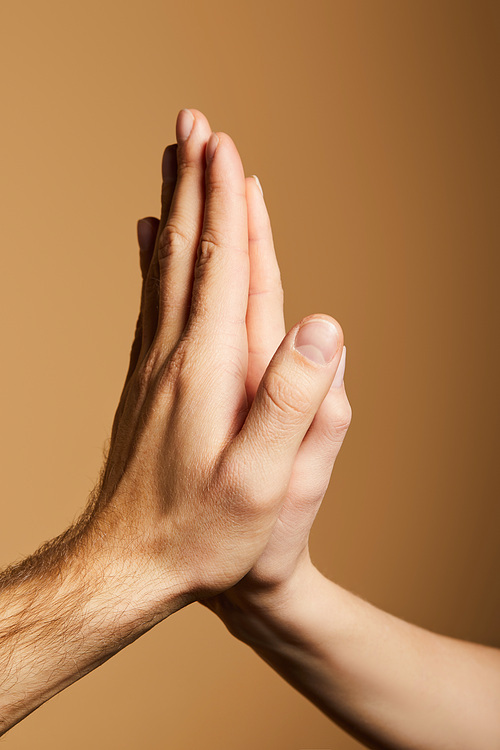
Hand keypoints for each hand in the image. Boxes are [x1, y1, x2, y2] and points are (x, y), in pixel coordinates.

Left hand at [134, 109, 351, 634]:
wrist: (127, 563)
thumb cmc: (202, 532)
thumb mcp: (262, 482)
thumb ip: (294, 403)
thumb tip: (323, 326)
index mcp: (208, 368)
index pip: (221, 267)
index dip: (227, 205)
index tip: (226, 147)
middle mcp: (173, 354)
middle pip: (185, 252)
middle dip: (194, 185)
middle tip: (192, 126)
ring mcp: (153, 367)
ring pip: (162, 270)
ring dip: (172, 211)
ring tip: (173, 165)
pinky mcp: (144, 383)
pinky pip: (149, 304)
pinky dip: (152, 261)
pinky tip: (147, 242)